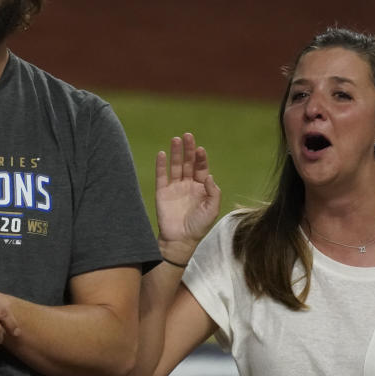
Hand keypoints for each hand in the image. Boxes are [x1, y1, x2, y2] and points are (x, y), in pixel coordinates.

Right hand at [155, 133, 220, 257]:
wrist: (180, 240)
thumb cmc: (198, 226)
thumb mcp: (212, 209)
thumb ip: (213, 192)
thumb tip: (209, 176)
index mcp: (201, 187)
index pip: (201, 168)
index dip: (201, 158)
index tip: (200, 149)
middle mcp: (188, 185)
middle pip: (188, 163)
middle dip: (188, 149)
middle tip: (187, 135)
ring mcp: (174, 188)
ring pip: (175, 166)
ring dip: (175, 153)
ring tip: (175, 139)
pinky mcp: (162, 192)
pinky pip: (161, 176)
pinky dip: (161, 165)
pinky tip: (162, 153)